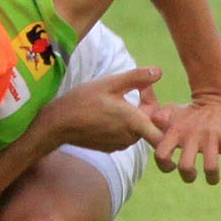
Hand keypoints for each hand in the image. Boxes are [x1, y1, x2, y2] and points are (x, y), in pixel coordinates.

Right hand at [41, 66, 165, 155]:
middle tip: (131, 87)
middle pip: (149, 121)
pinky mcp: (110, 148)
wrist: (57, 124)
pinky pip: (123, 134)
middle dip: (144, 104)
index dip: (161, 110)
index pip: (163, 129)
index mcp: (135, 122)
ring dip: (132, 114)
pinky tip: (105, 112)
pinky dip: (120, 123)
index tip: (145, 91)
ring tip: (115, 98)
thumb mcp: (110, 83)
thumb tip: (160, 72)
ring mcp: (120, 145)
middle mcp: (130, 138)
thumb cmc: (82, 101)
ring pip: (136, 128)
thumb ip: (137, 77)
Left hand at [147, 89, 220, 183]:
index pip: (161, 155)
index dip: (164, 166)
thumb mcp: (172, 113)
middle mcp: (192, 135)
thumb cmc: (192, 112)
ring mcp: (211, 137)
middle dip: (188, 177)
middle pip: (186, 167)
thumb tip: (150, 131)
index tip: (173, 167)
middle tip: (192, 175)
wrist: (218, 97)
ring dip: (212, 179)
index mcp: (176, 132)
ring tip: (212, 178)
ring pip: (210, 168)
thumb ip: (158, 121)